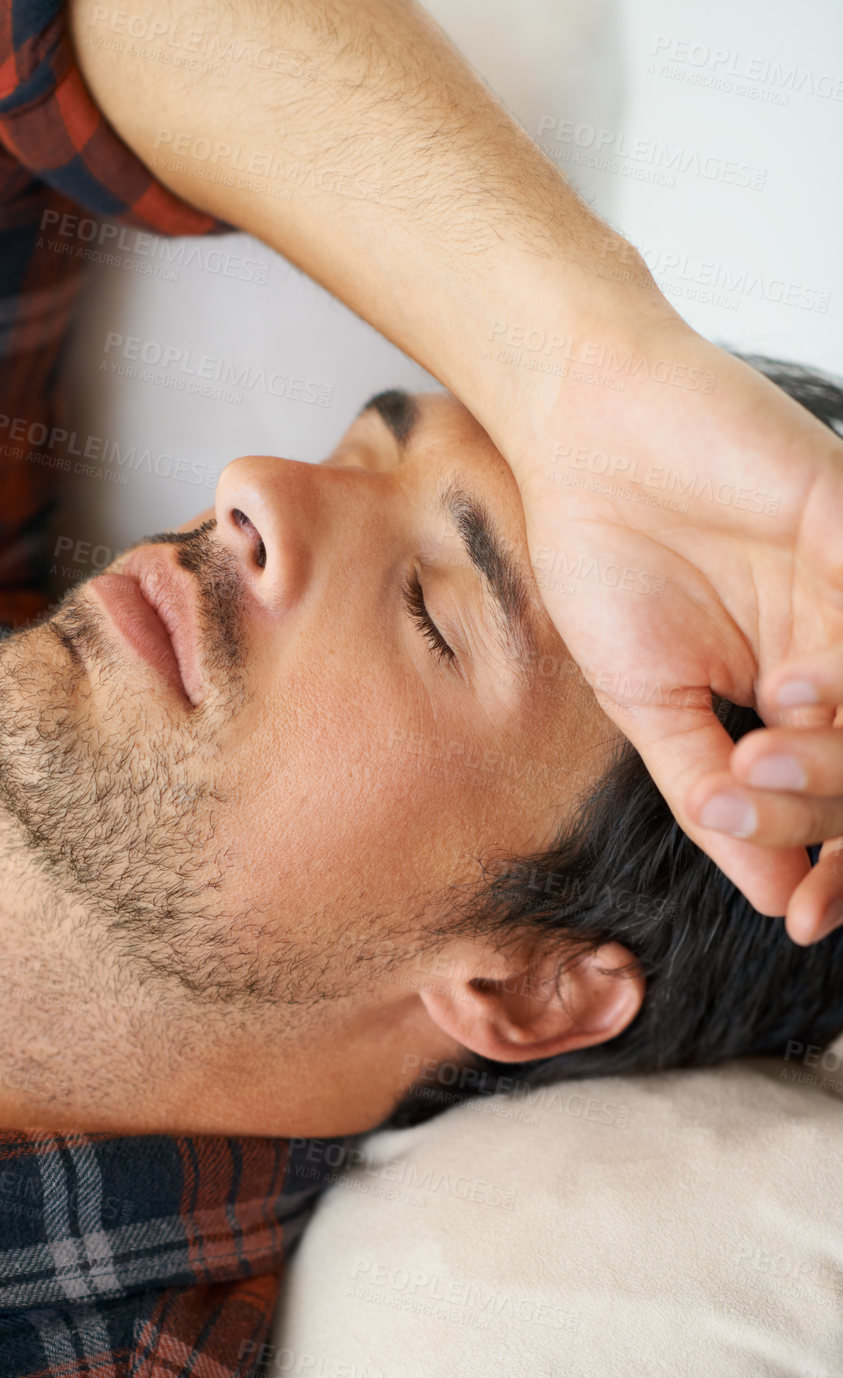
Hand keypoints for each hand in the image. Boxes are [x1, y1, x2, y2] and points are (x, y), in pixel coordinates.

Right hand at [503, 309, 842, 942]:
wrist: (579, 440)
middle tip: (764, 829)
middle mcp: (842, 641)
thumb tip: (773, 899)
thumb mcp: (650, 704)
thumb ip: (710, 794)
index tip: (802, 919)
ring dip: (834, 762)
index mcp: (803, 686)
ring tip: (755, 755)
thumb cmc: (605, 557)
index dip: (838, 864)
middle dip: (832, 822)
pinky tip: (787, 690)